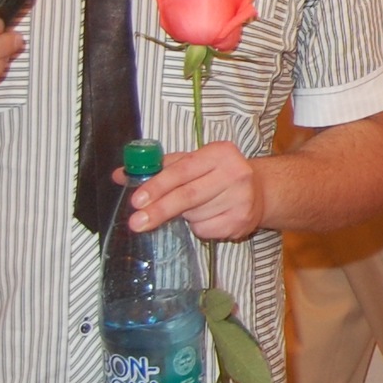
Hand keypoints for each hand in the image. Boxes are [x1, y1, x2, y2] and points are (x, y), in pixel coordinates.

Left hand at [127, 140, 263, 240]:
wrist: (260, 191)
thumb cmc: (217, 174)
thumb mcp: (192, 162)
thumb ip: (158, 167)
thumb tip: (121, 175)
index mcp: (220, 152)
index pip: (183, 170)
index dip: (158, 186)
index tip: (137, 200)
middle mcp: (235, 173)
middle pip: (188, 196)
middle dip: (159, 210)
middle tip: (137, 222)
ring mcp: (242, 198)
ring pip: (195, 215)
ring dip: (183, 216)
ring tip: (193, 208)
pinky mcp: (242, 220)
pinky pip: (205, 230)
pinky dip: (198, 227)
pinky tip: (208, 217)